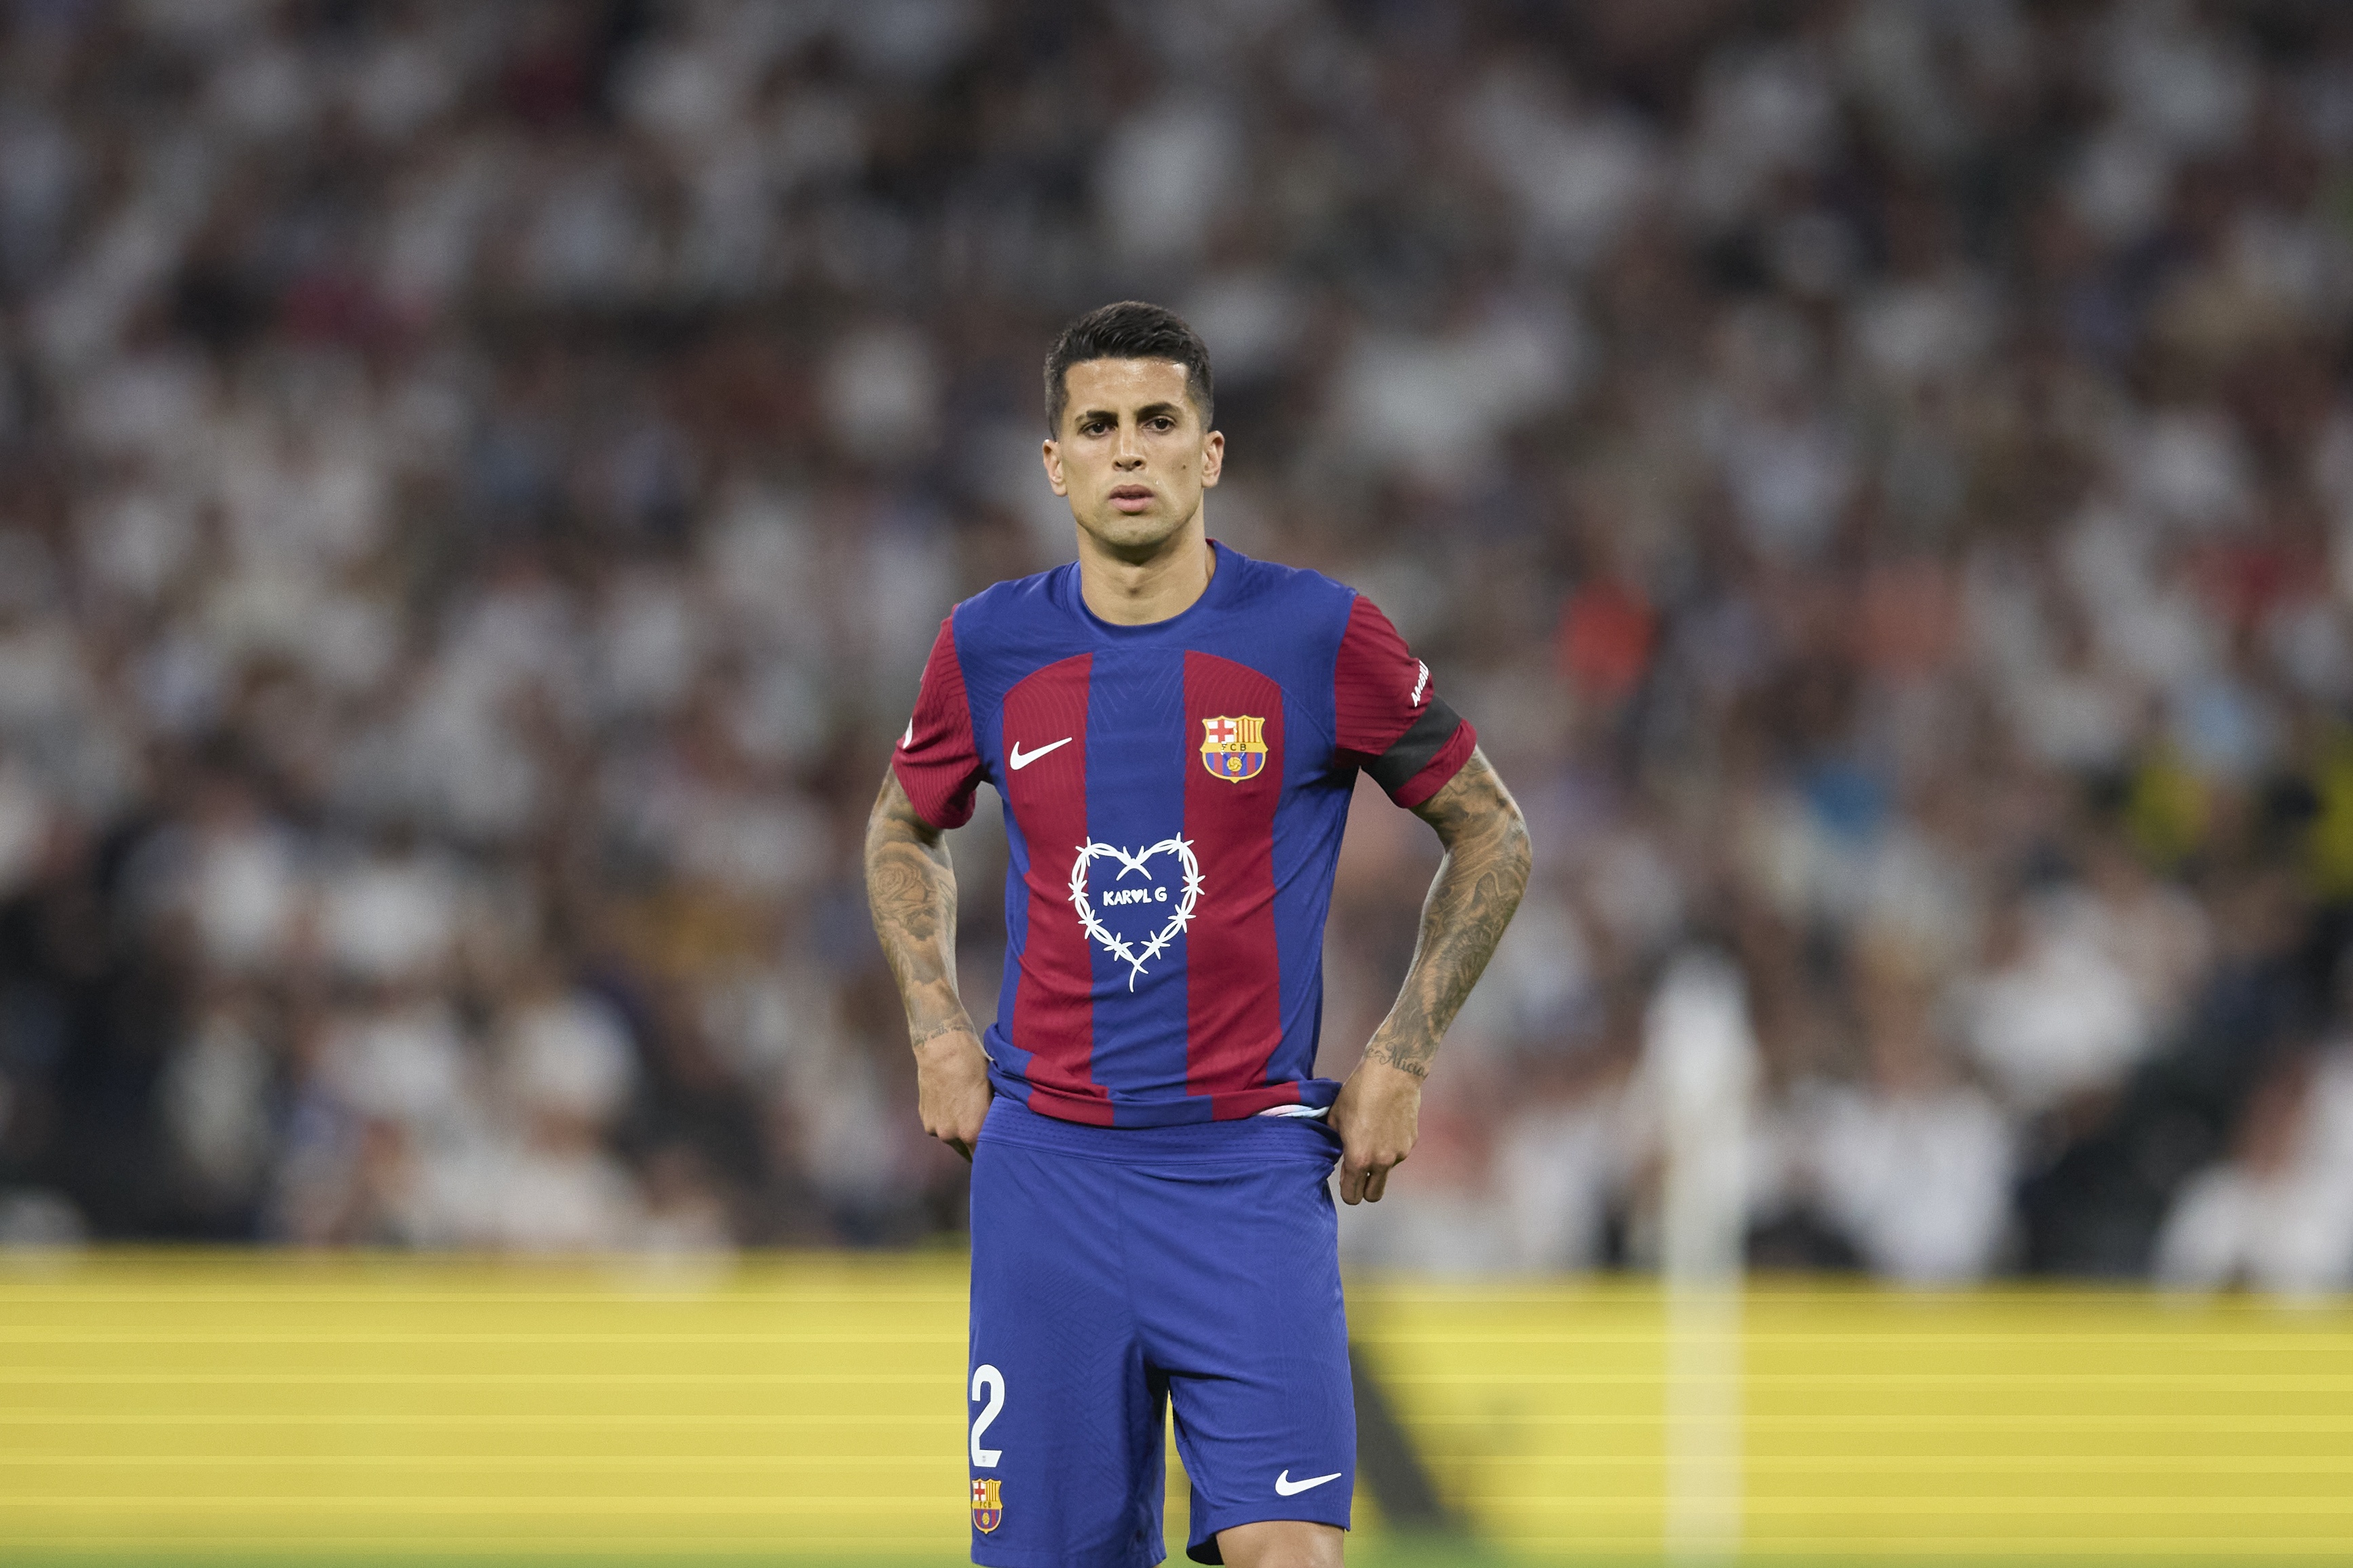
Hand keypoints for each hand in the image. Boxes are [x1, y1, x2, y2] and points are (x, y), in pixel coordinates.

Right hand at [913, 1028, 992, 1159]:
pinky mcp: (924, 1118)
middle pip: (967, 1151)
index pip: (984, 1156)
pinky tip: (952, 1105)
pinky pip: (939, 1127)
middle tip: (984, 1129)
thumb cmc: (973, 1067)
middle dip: (975, 1144)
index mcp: (972, 1132)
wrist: (943, 1049)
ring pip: (952, 1139)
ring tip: (966, 1112)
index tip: (997, 1149)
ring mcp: (935, 1128)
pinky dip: (946, 1121)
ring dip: (959, 1132)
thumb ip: (993, 1119)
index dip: (991, 1152)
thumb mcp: (993, 1094)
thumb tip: (1000, 1128)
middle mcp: (951, 1135)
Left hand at [1329, 1057, 1422, 1204]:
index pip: (1352, 1195)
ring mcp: (1399, 1154)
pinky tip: (1385, 1126)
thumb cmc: (1358, 1093)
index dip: (1346, 1192)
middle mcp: (1381, 1162)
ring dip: (1378, 1164)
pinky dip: (1390, 1148)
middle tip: (1358, 1174)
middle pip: (1373, 1196)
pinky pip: (1397, 1154)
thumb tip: (1337, 1152)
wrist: (1391, 1074)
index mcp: (1358, 1158)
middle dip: (1364, 1189)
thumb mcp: (1335, 1118)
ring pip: (1386, 1172)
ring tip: (1372, 1136)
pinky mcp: (1411, 1143)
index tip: (1345, 1183)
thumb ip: (1335, 1142)